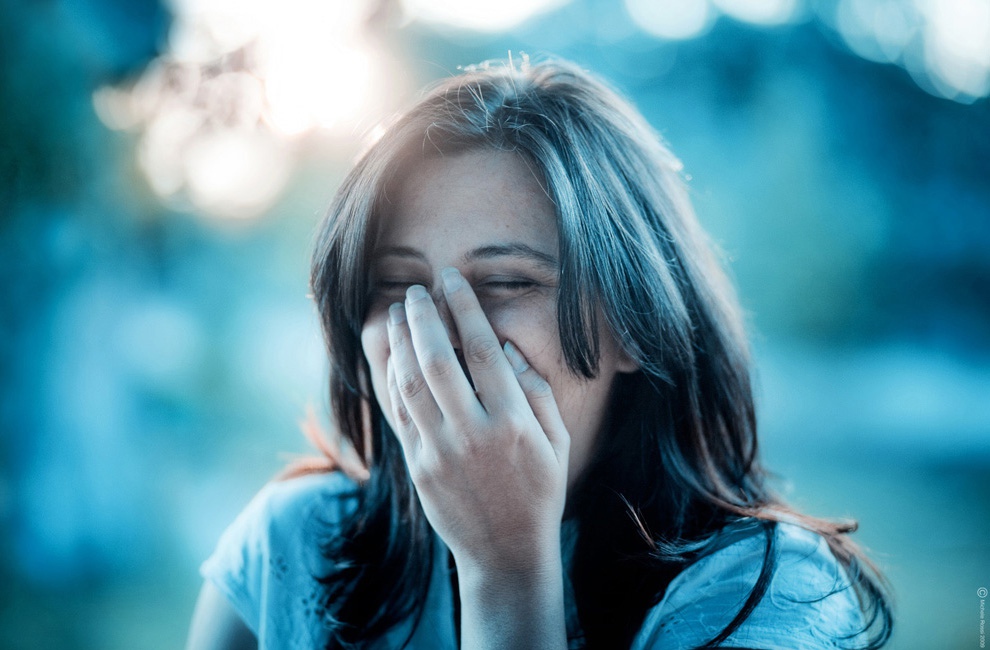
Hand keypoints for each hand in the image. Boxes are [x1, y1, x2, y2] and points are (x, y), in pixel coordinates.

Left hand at [385, 267, 569, 575]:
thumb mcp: (556, 441)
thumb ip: (535, 391)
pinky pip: (399, 411)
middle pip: (438, 359)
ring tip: (400, 313)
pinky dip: (392, 377)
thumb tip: (505, 349)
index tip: (451, 279)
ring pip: (410, 382)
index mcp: (513, 422)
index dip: (464, 307)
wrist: (505, 552)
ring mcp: (440, 451)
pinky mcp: (418, 466)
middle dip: (423, 316)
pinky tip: (394, 355)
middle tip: (416, 290)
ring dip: (401, 341)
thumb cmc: (538, 492)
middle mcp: (473, 432)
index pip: (482, 349)